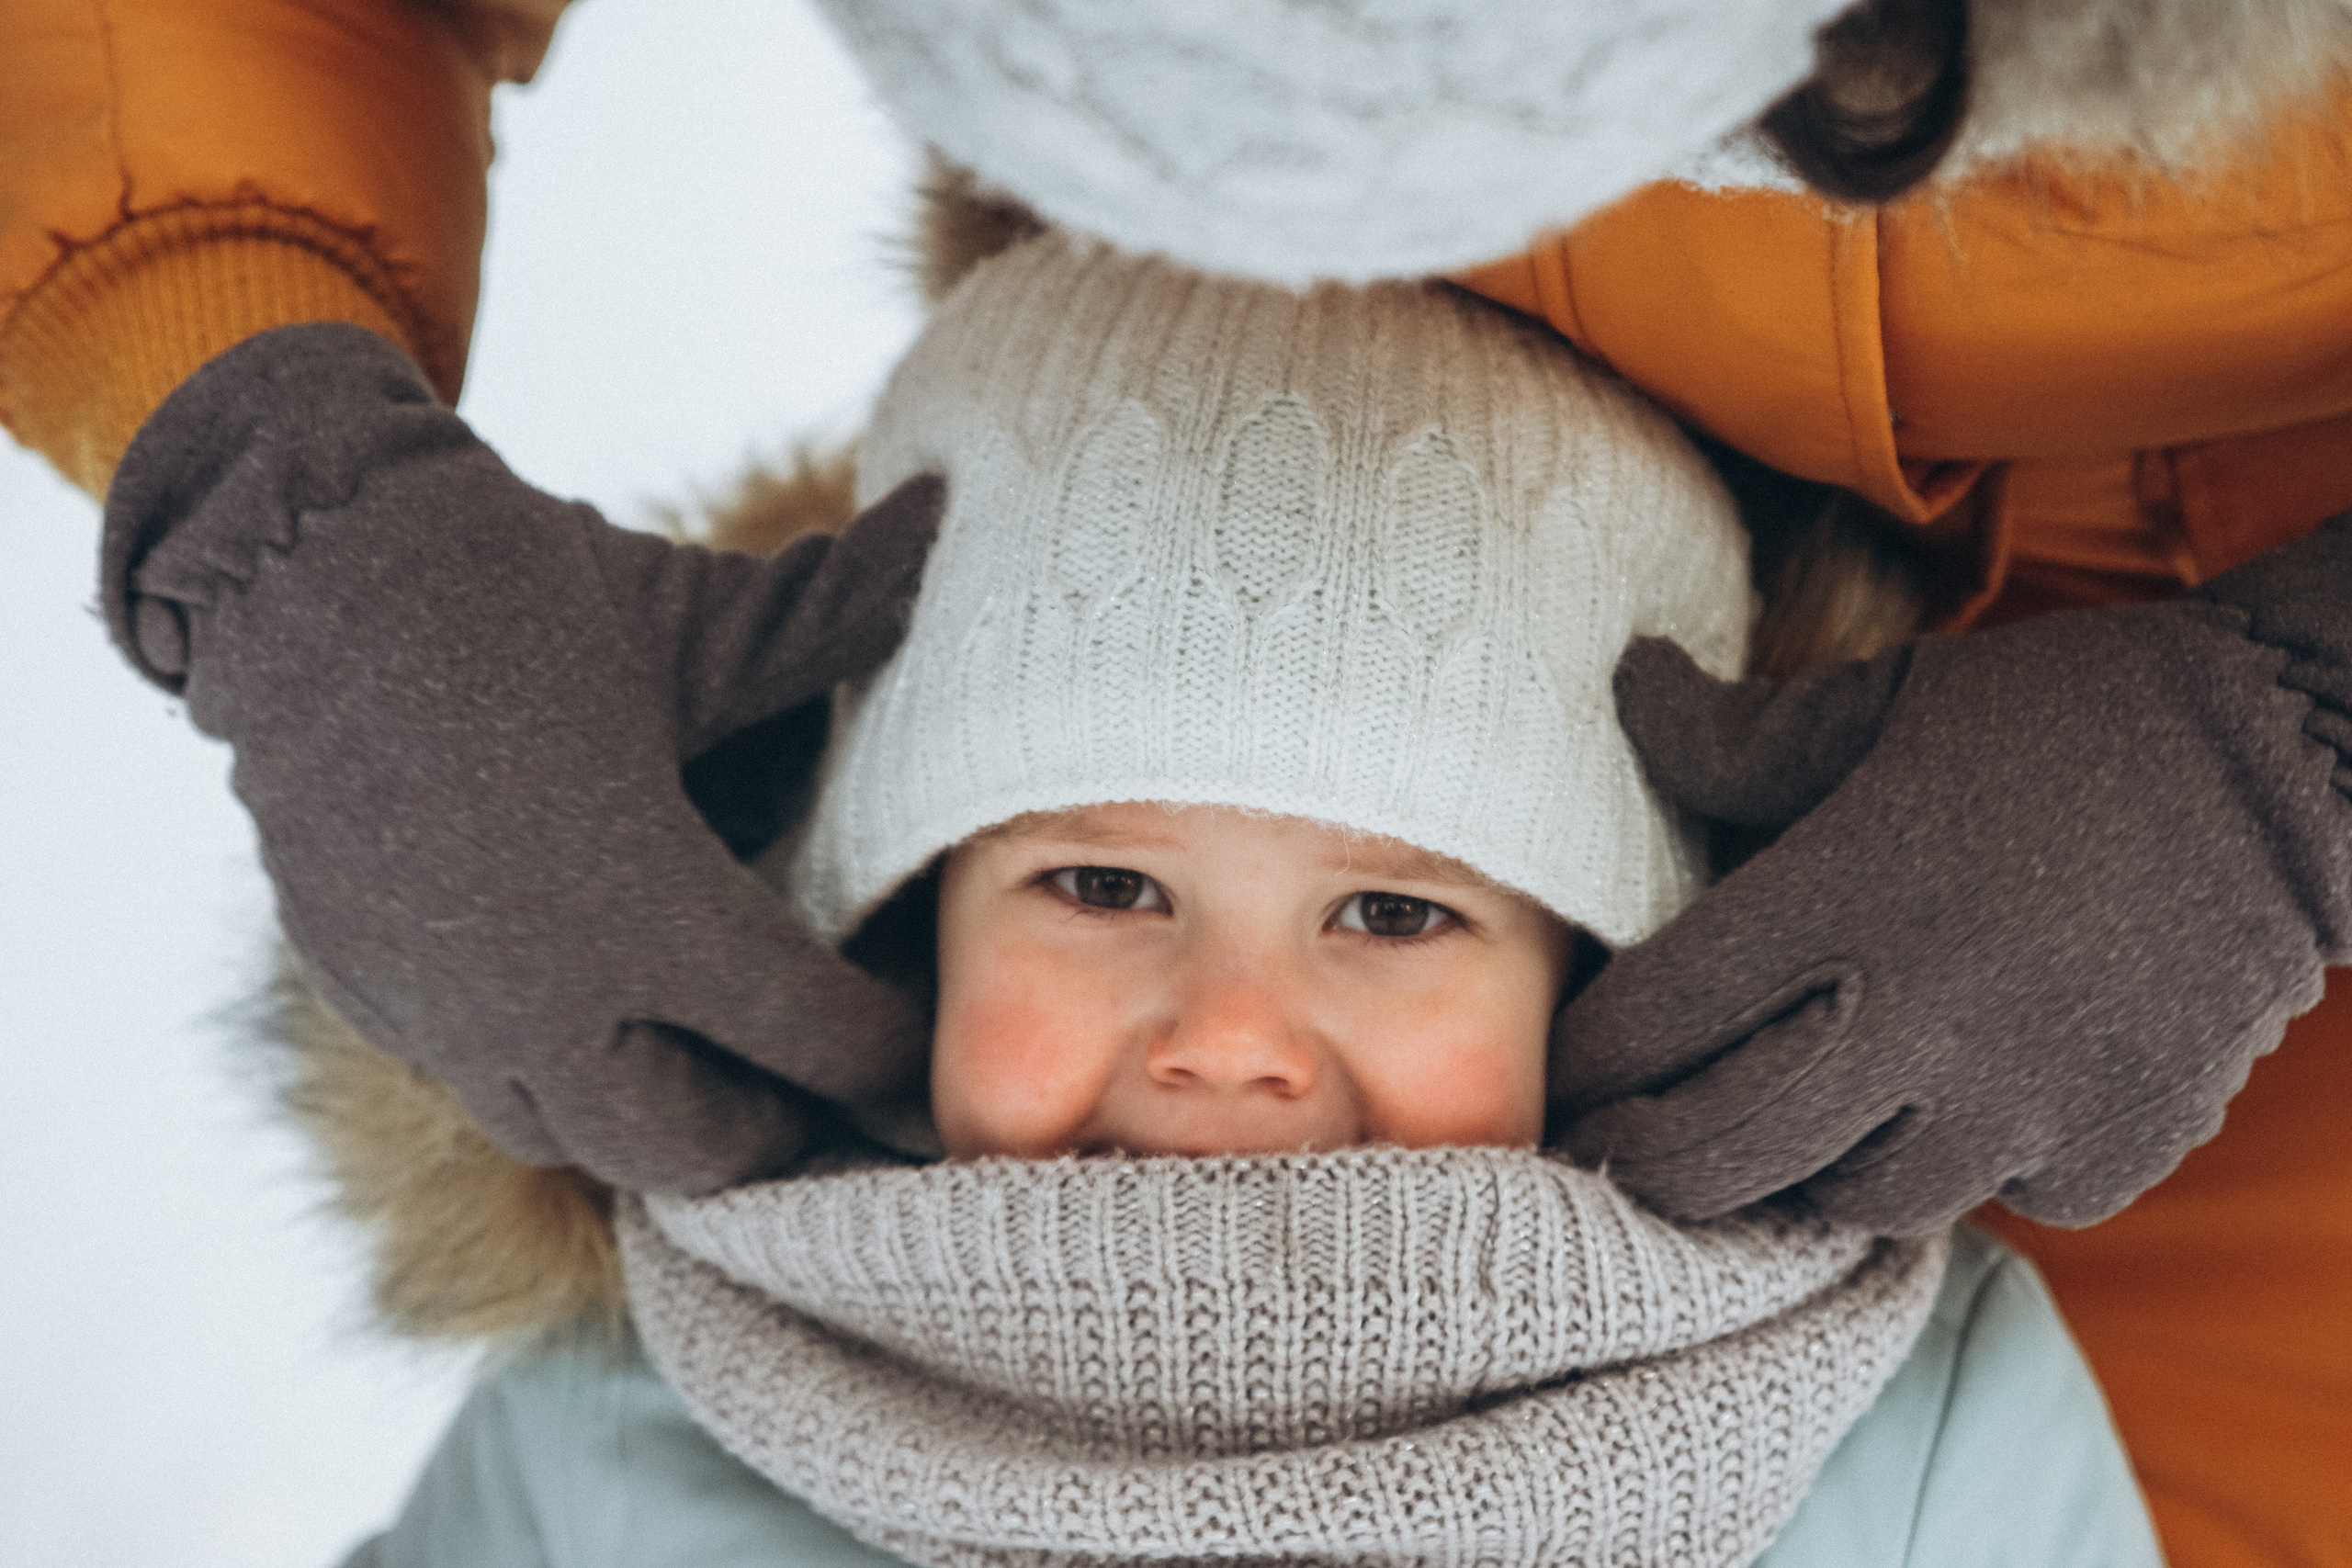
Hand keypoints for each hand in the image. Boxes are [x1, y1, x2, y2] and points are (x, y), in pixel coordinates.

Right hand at [103, 323, 943, 1193]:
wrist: (295, 570)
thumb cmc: (518, 588)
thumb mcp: (697, 614)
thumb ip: (833, 615)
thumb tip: (941, 524)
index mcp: (645, 907)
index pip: (808, 1037)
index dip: (883, 1054)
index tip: (920, 1044)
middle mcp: (543, 994)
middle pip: (699, 1145)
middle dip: (780, 1126)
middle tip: (829, 1082)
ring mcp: (444, 1012)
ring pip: (580, 1140)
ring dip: (666, 1122)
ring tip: (726, 1067)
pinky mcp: (373, 999)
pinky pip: (489, 1090)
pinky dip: (563, 1082)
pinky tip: (605, 1022)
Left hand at [1550, 519, 2351, 1231]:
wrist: (2292, 762)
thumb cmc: (2060, 721)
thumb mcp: (1886, 698)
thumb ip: (1740, 733)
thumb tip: (1625, 689)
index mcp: (1843, 893)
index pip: (1658, 1017)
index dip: (1592, 1055)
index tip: (1570, 1065)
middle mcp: (1923, 1012)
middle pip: (1725, 1149)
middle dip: (1653, 1157)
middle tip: (1628, 1147)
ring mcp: (2026, 1095)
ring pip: (1856, 1198)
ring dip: (1811, 1170)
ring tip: (1794, 1127)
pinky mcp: (2117, 1145)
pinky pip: (1997, 1203)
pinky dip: (1964, 1168)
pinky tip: (1957, 1108)